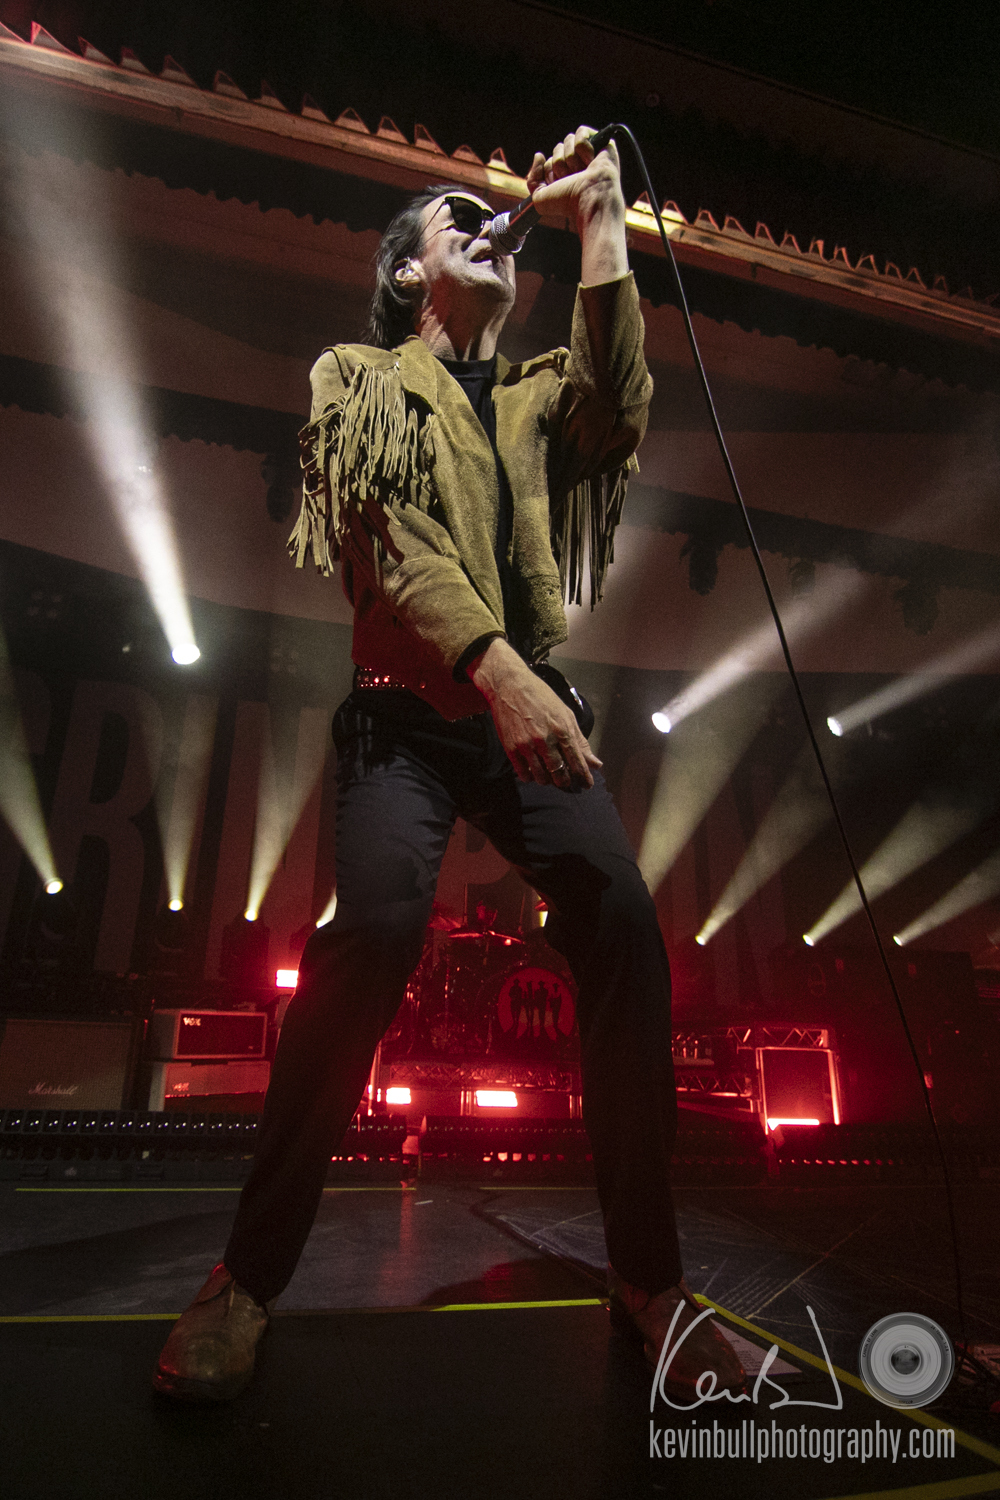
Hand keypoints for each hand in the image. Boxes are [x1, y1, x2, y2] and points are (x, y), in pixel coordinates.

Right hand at [468, 639, 601, 789]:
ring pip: (542, 778)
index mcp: (562, 729)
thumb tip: (595, 762)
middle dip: (565, 782)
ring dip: (547, 780)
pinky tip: (533, 769)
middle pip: (560, 775)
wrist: (509, 685)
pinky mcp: (511, 748)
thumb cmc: (540, 697)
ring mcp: (527, 745)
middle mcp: (546, 739)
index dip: (584, 778)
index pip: (577, 762)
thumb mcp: (565, 714)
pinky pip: (524, 774)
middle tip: (566, 781)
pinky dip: (530, 776)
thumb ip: (580, 740)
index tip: (587, 784)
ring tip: (548, 773)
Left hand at [525, 125, 624, 234]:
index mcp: (565, 176)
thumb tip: (539, 155)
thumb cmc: (569, 204)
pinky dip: (583, 147)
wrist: (589, 200)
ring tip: (582, 172)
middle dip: (560, 164)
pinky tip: (590, 161)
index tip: (561, 185)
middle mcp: (577, 164)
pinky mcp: (603, 144)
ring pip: (568, 140)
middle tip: (573, 178)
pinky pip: (581, 132)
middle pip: (558, 148)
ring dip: (571, 159)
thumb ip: (533, 179)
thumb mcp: (540, 199)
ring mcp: (590, 154)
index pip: (549, 161)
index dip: (551, 172)